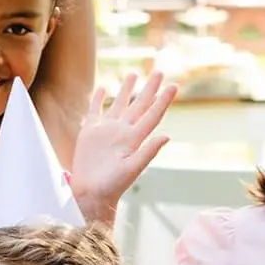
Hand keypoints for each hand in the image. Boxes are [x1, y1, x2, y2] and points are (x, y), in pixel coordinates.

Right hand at [70, 71, 177, 225]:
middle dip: (149, 89)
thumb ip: (148, 152)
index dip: (163, 100)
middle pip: (139, 105)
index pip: (152, 114)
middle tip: (159, 72)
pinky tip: (103, 88)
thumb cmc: (112, 185)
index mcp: (134, 138)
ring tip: (133, 74)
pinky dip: (98, 99)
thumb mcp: (132, 169)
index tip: (174, 85)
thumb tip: (167, 136)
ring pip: (119, 104)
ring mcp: (106, 130)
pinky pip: (95, 110)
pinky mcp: (90, 132)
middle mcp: (122, 131)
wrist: (90, 193)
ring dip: (127, 89)